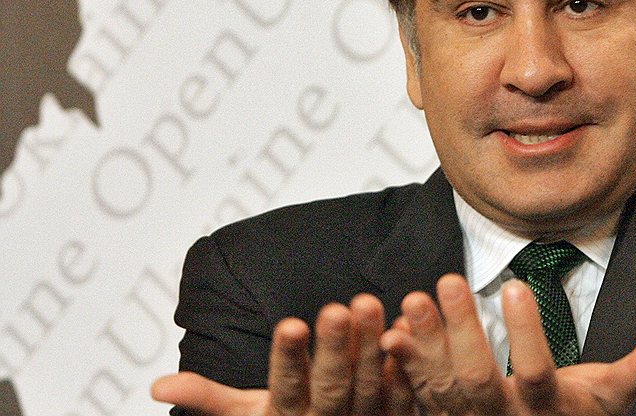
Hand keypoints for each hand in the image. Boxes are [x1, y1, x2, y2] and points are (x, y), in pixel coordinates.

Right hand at [151, 294, 415, 414]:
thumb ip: (209, 398)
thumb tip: (157, 386)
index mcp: (287, 414)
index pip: (286, 384)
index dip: (288, 357)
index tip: (291, 322)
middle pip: (332, 382)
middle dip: (333, 346)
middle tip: (337, 306)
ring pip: (371, 381)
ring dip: (372, 343)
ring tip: (369, 300)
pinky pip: (404, 389)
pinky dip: (408, 360)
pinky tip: (409, 326)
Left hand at [380, 274, 635, 415]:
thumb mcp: (608, 398)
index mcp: (547, 411)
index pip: (538, 373)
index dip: (527, 333)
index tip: (519, 285)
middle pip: (479, 378)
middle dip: (462, 329)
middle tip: (450, 279)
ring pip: (442, 385)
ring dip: (426, 341)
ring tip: (413, 297)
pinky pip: (420, 393)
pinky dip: (405, 364)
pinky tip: (389, 331)